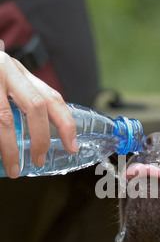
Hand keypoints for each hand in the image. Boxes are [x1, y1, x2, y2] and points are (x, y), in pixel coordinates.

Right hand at [0, 51, 78, 177]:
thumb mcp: (5, 80)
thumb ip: (22, 98)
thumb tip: (43, 135)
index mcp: (20, 73)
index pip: (52, 97)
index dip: (66, 123)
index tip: (72, 146)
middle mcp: (6, 71)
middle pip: (35, 106)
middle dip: (40, 138)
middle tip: (39, 160)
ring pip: (5, 120)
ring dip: (12, 150)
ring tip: (14, 170)